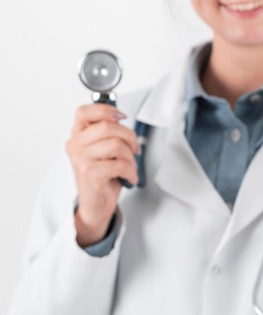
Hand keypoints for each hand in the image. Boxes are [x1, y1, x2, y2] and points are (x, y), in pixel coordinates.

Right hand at [66, 104, 138, 245]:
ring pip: (116, 145)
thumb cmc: (102, 175)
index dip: (105, 110)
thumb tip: (120, 118)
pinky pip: (120, 165)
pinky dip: (131, 172)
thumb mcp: (102, 149)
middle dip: (130, 137)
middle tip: (134, 149)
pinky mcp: (90, 174)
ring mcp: (81, 160)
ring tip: (130, 166)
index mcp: (78, 135)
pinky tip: (129, 177)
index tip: (121, 117)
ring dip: (131, 157)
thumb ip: (107, 132)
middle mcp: (75, 145)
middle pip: (108, 126)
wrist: (95, 204)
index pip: (84, 112)